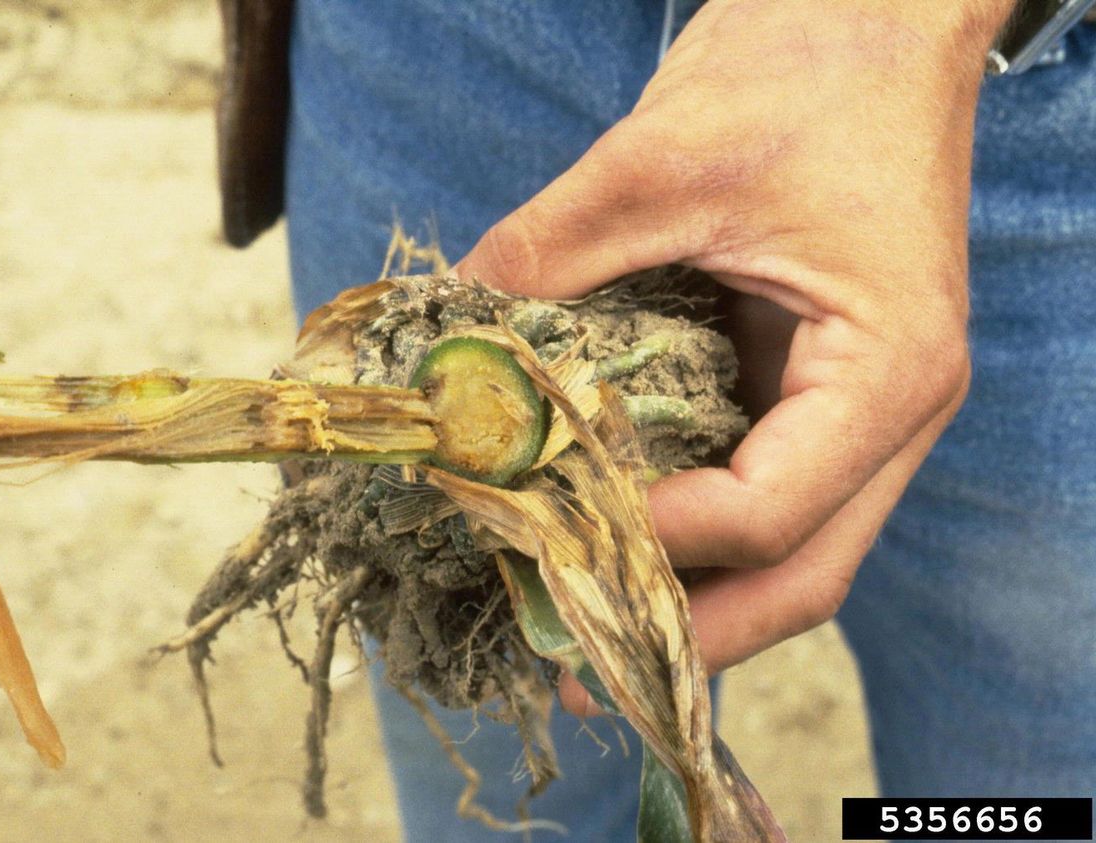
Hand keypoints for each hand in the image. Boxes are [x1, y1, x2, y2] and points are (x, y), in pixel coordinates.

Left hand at [454, 0, 1012, 712]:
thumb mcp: (665, 158)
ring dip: (688, 598)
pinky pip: (757, 495)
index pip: (772, 512)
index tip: (542, 529)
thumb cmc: (807, 74)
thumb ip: (554, 254)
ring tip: (579, 620)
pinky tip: (611, 537)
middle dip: (687, 631)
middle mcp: (885, 414)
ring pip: (786, 554)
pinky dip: (689, 534)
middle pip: (799, 574)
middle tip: (573, 660)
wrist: (868, 23)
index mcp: (886, 369)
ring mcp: (852, 412)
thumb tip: (454, 345)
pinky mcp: (810, 394)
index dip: (653, 540)